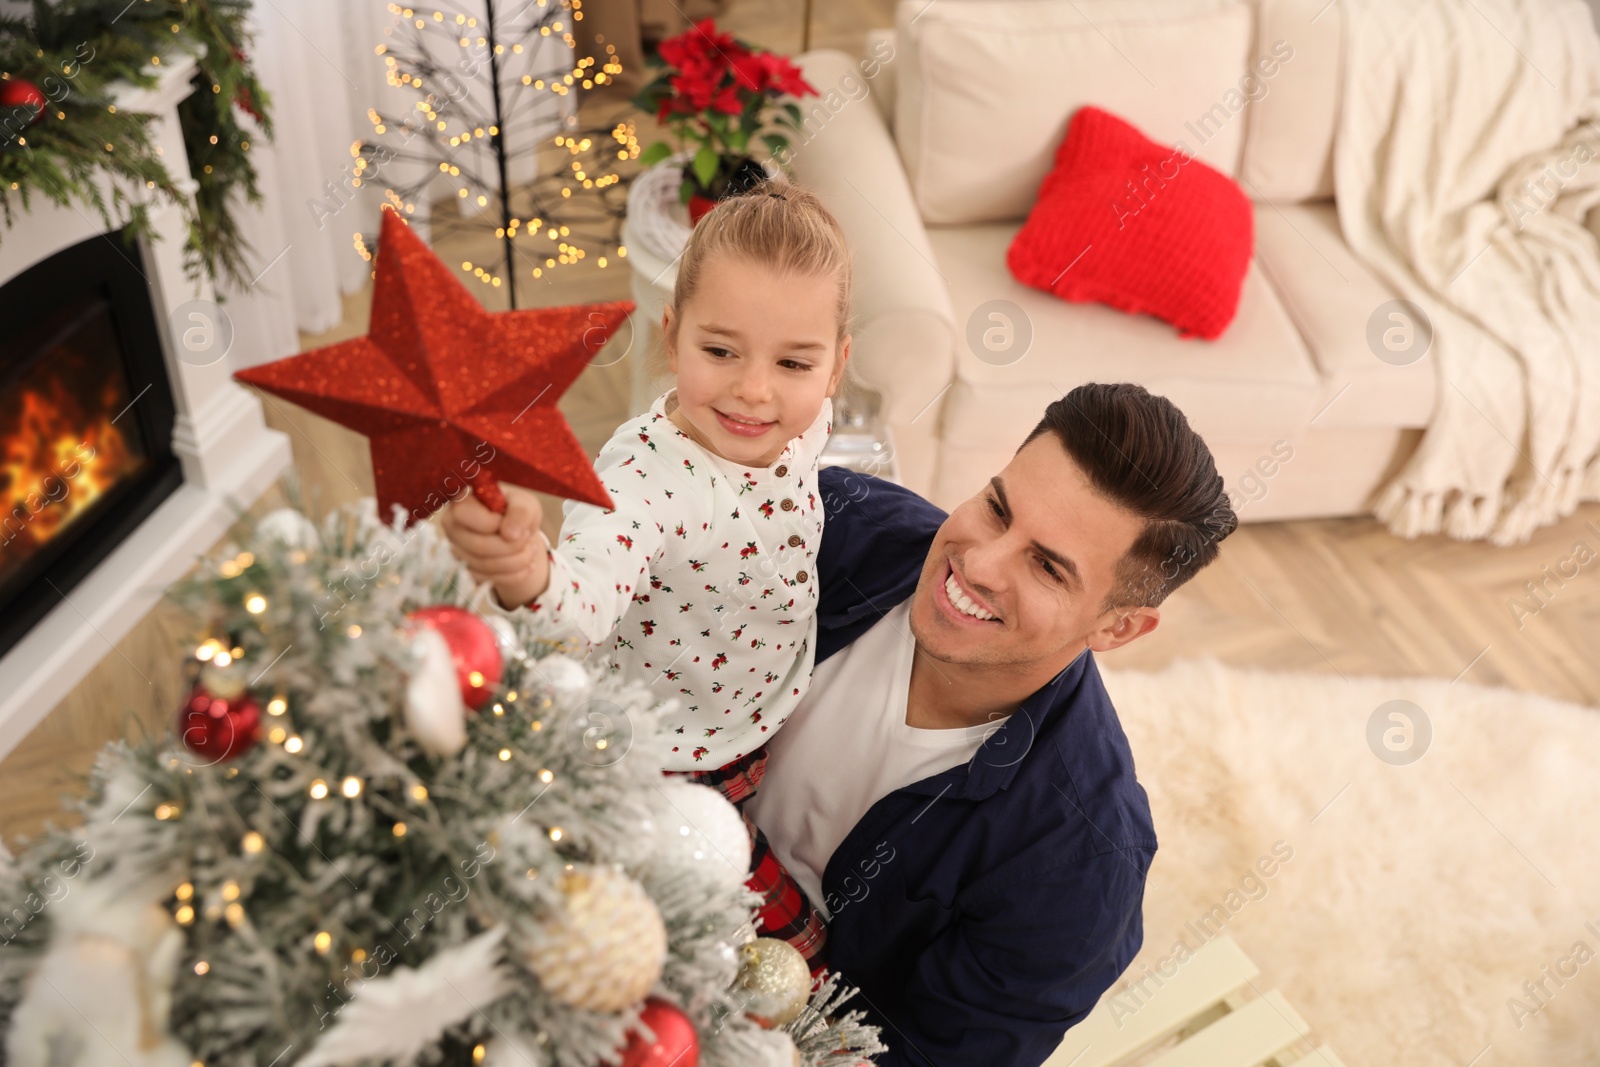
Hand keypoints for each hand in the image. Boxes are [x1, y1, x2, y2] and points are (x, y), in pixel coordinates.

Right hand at [440, 483, 549, 609]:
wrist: (518, 533)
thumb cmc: (516, 512)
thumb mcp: (525, 504)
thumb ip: (520, 512)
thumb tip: (510, 534)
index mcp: (461, 503)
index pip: (465, 515)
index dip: (494, 523)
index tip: (514, 521)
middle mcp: (453, 527)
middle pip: (478, 546)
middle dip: (512, 546)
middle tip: (529, 537)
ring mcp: (458, 551)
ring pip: (486, 565)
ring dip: (517, 560)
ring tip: (530, 548)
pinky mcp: (468, 570)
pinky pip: (491, 579)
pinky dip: (515, 574)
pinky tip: (527, 563)